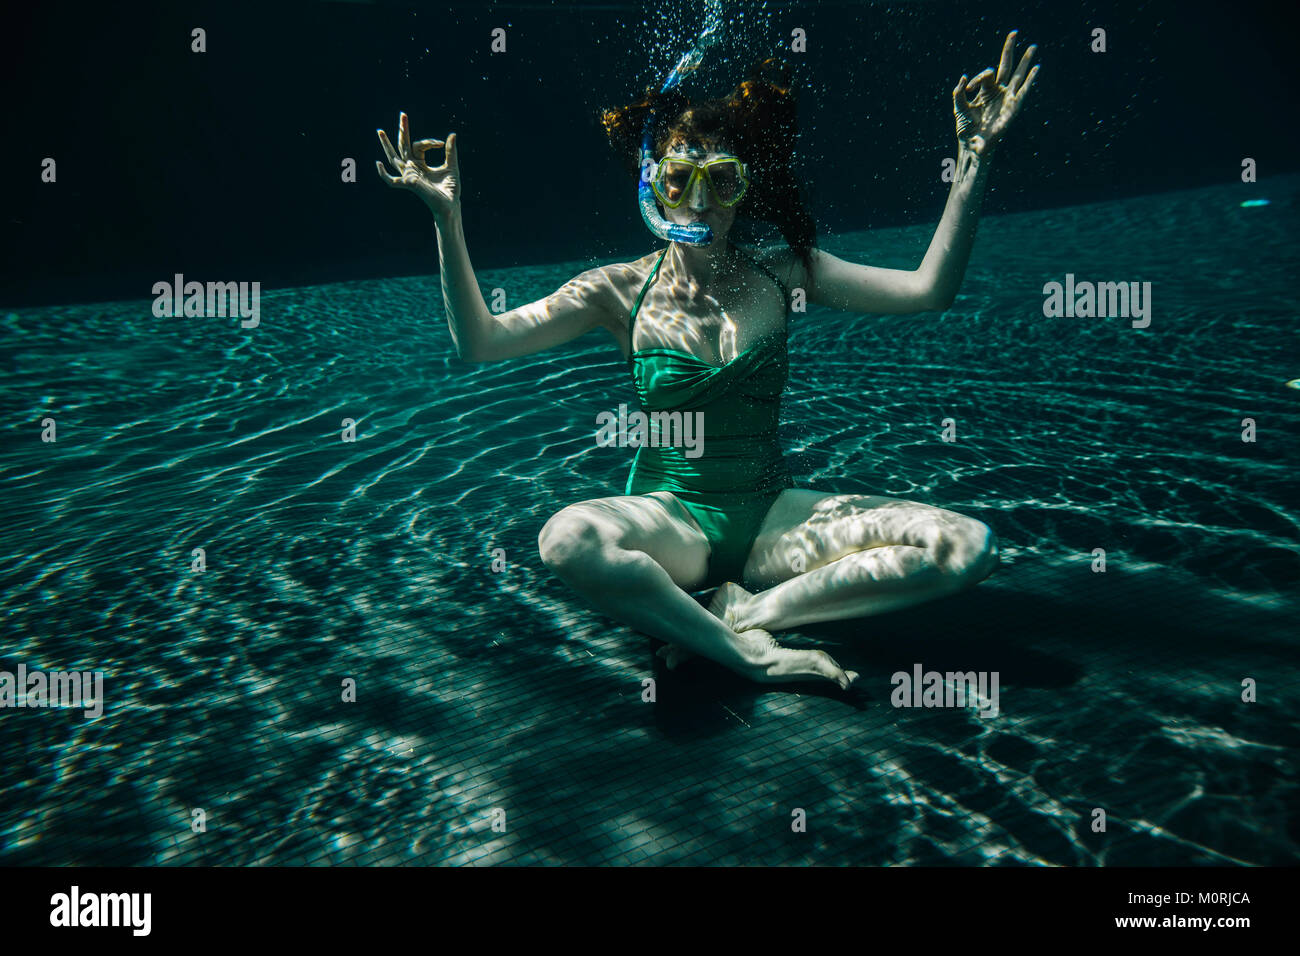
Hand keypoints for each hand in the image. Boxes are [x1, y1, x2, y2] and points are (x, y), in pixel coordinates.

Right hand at [375, 112, 460, 219]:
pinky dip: (383, 174)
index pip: (418, 145)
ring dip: (387, 145)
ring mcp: (409, 176)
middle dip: (403, 130)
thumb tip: (453, 134)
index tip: (441, 143)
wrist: (451, 205)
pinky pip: (391, 181)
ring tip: (381, 132)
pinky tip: (378, 164)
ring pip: (394, 158)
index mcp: (420, 164)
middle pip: (403, 147)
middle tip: (403, 114)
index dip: (429, 142)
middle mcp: (412, 169)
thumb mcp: (451, 166)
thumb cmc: (451, 189)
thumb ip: (450, 151)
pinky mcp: (409, 184)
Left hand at [953, 30, 1038, 155]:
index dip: (978, 78)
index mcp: (985, 90)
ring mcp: (1007, 98)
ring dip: (1025, 60)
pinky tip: (1037, 68)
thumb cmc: (966, 127)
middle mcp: (998, 91)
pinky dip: (1030, 80)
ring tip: (1033, 46)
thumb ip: (958, 92)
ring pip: (1017, 74)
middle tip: (1014, 32)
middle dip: (1009, 49)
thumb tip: (964, 77)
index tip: (969, 90)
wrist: (973, 144)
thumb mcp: (959, 107)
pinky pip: (1023, 91)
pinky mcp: (1013, 107)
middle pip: (1006, 65)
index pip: (986, 74)